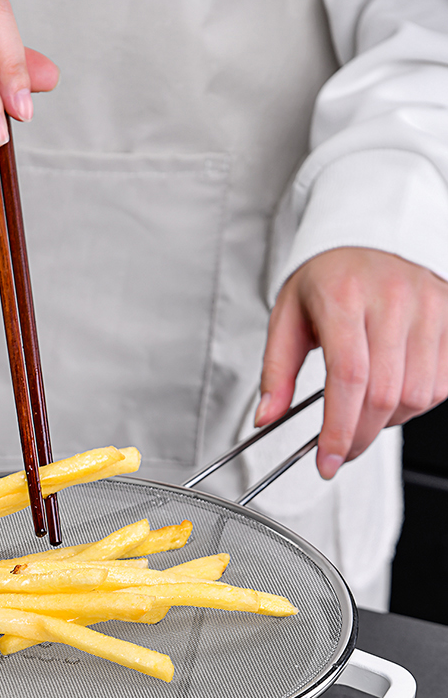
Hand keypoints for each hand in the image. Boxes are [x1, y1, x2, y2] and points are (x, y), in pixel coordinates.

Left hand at [256, 247, 447, 478]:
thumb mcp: (287, 318)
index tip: (327, 460)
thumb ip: (276, 371)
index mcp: (344, 296)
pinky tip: (393, 393)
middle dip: (360, 436)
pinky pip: (443, 384)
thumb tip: (267, 417)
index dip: (339, 429)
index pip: (347, 377)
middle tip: (341, 450)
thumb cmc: (328, 279)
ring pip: (418, 395)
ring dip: (389, 421)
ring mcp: (428, 306)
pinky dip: (416, 404)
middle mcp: (393, 298)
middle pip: (384, 394)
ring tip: (365, 411)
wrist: (367, 237)